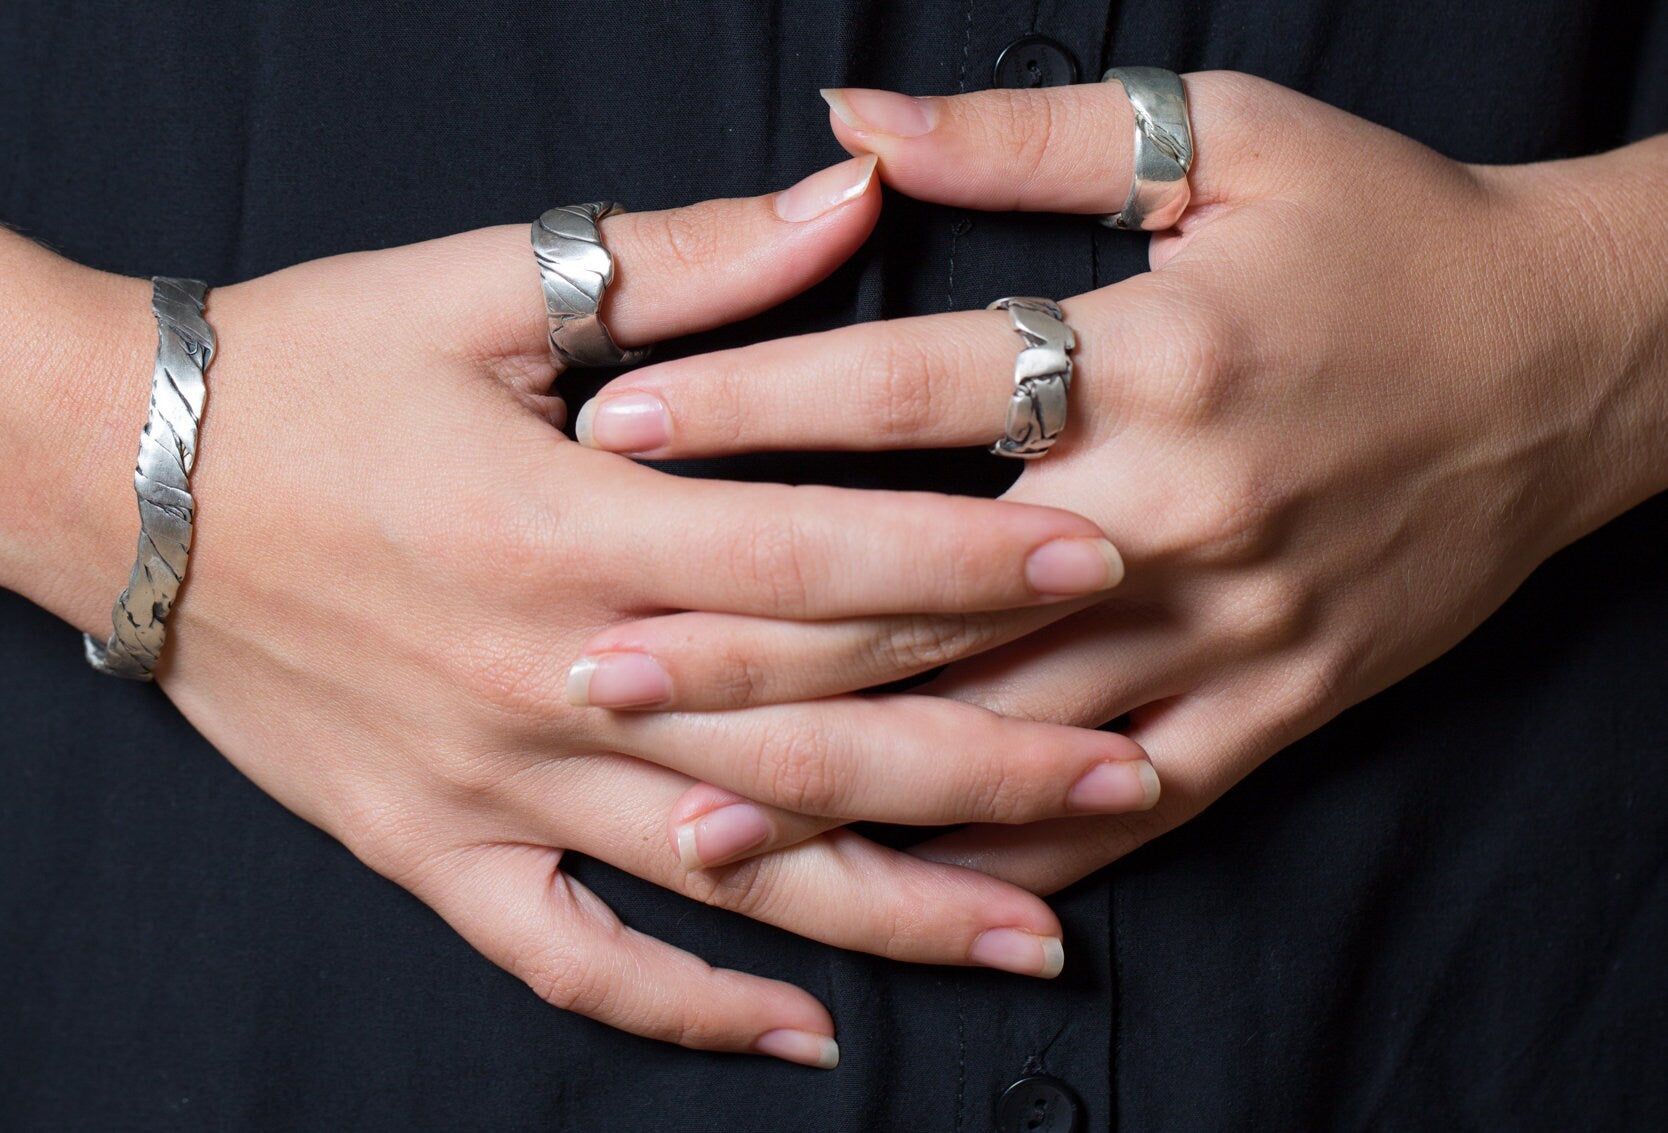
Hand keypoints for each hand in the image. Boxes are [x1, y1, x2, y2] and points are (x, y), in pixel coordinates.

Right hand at [0, 157, 1175, 1066]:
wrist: (117, 475)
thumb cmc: (306, 368)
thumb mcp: (487, 286)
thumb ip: (691, 257)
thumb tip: (854, 196)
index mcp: (580, 523)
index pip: (823, 564)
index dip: (973, 568)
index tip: (1105, 563)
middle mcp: (559, 674)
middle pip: (814, 733)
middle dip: (991, 753)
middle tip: (1140, 765)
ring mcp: (499, 784)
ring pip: (731, 871)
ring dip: (895, 905)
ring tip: (1038, 931)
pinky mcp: (436, 848)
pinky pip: (573, 959)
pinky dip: (685, 1010)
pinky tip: (802, 1036)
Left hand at [573, 76, 1667, 889]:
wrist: (1578, 366)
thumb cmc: (1391, 234)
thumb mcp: (1228, 139)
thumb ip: (1025, 135)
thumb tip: (847, 116)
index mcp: (1157, 356)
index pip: (909, 387)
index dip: (750, 405)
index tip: (616, 427)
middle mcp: (1181, 511)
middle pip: (923, 593)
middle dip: (745, 639)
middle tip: (592, 670)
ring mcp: (1230, 632)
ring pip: (1004, 730)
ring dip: (842, 782)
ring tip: (696, 820)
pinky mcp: (1277, 706)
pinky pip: (1128, 803)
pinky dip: (1009, 849)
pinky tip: (898, 885)